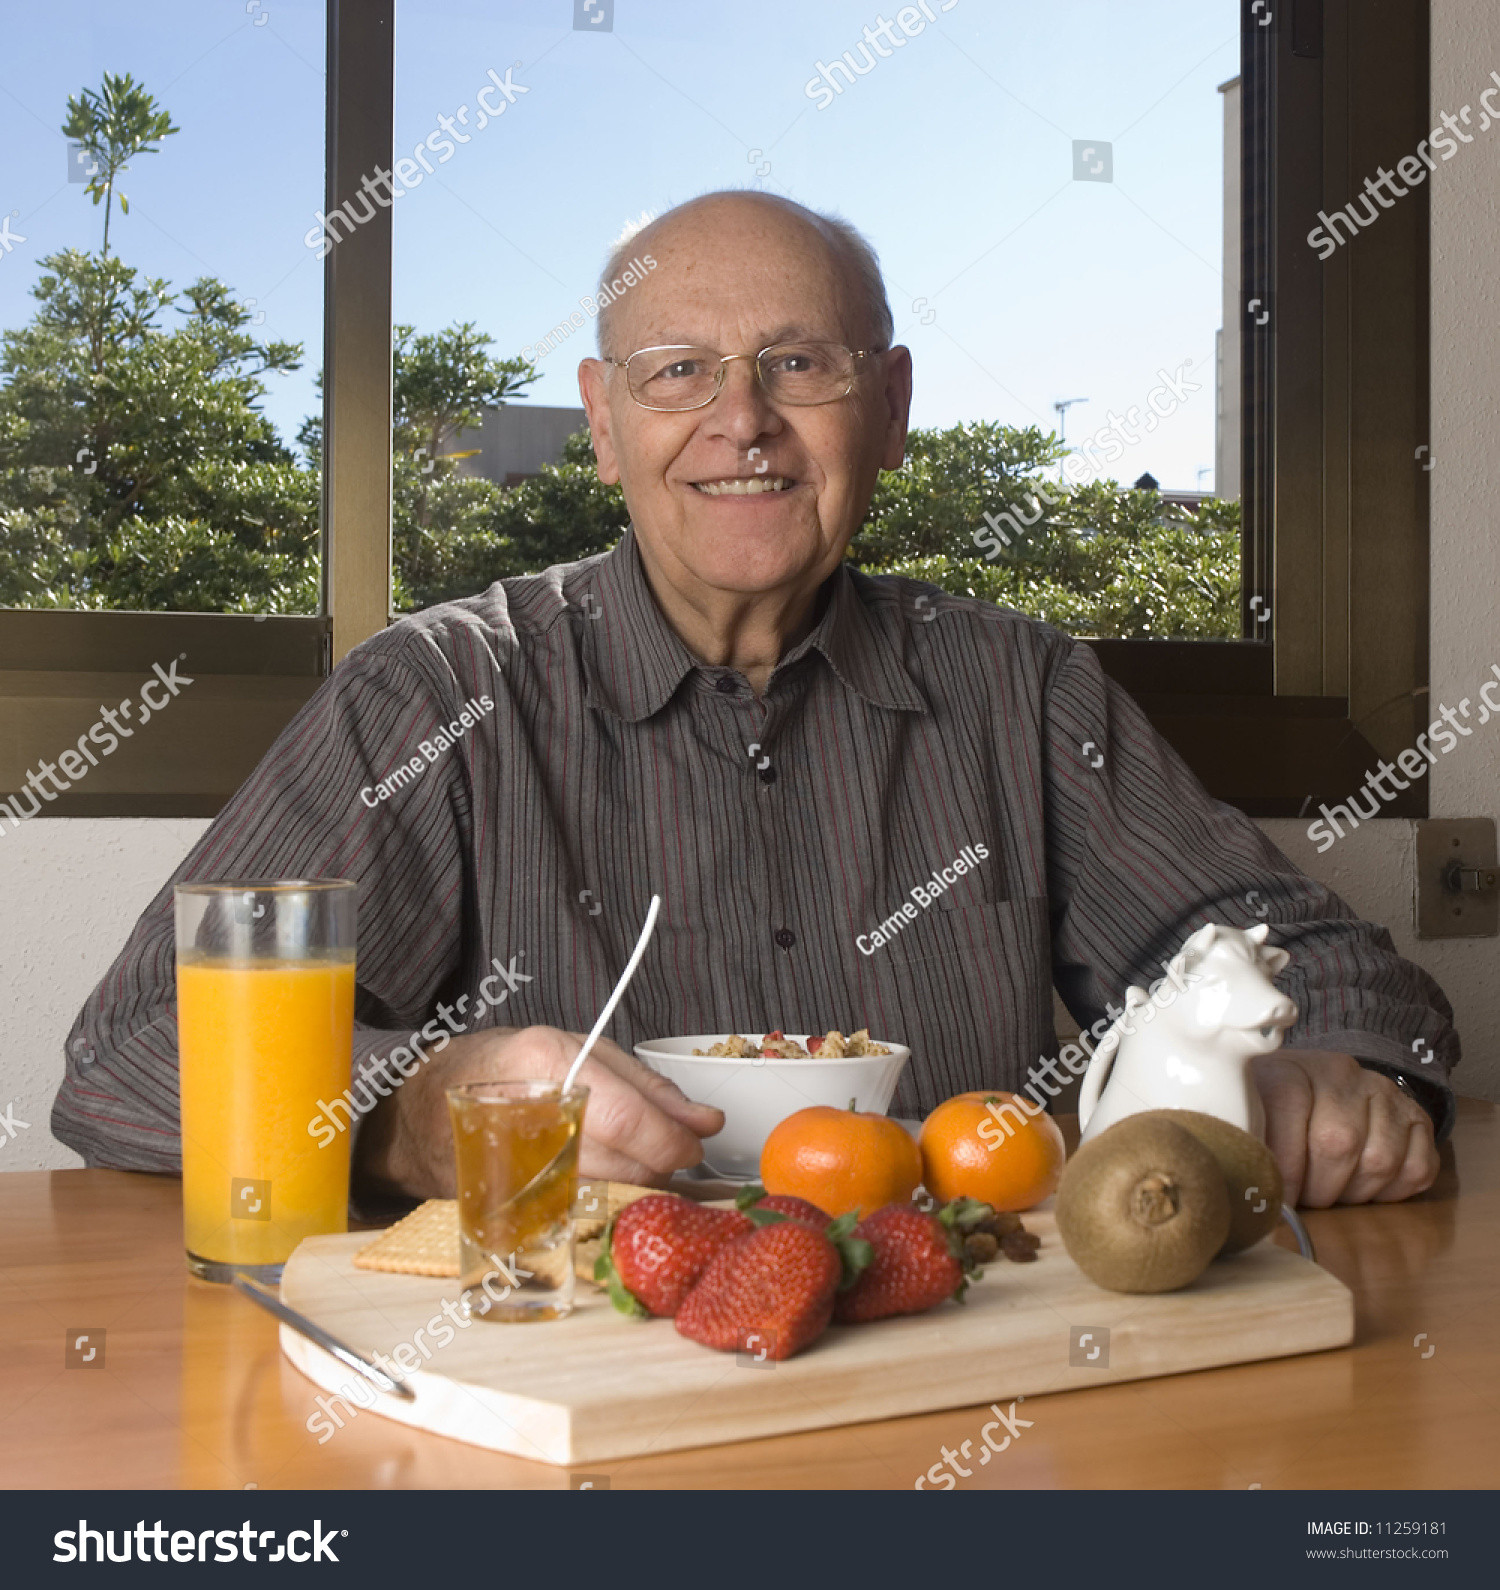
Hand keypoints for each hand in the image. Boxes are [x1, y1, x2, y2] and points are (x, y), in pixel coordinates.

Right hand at [355, 1025, 724, 1198]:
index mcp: (548, 1058)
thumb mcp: (581, 1051)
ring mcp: (512, 1160)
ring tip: (636, 1160)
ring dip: (637, 1182)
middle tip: (674, 1154)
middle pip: (620, 1160)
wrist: (421, 1107)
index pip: (627, 1118)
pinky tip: (604, 1181)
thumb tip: (705, 1121)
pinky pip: (577, 1207)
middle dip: (661, 1164)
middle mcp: (527, 1110)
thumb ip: (647, 1086)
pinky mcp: (505, 1199)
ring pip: (605, 1189)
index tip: (696, 1143)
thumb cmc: (509, 1067)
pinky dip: (603, 1197)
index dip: (672, 1139)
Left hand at [1251, 1048, 1438, 1206]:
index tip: (1276, 1194)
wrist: (1313, 1086)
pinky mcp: (1416, 1116)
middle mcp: (1341, 1072)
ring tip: (1332, 1193)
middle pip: (1338, 1142)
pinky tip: (1364, 1189)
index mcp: (1291, 1067)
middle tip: (1306, 1199)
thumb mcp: (1245, 1114)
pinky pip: (1418, 1168)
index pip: (1288, 1106)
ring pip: (1381, 1159)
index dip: (1284, 1162)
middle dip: (1319, 1188)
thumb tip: (1247, 1186)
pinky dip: (1392, 1193)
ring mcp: (1383, 1092)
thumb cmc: (1270, 1111)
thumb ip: (1243, 1137)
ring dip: (1354, 1193)